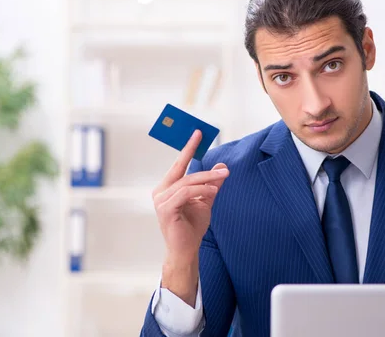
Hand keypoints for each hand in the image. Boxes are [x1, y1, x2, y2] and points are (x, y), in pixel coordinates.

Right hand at [153, 130, 228, 304]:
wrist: (186, 250)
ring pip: (187, 182)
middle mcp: (160, 191)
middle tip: (222, 164)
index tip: (198, 133)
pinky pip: (186, 193)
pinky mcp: (165, 209)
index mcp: (167, 187)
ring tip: (224, 178)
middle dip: (200, 163)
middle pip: (182, 171)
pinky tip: (212, 191)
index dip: (188, 148)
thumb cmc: (192, 226)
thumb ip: (212, 183)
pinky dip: (201, 190)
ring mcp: (160, 200)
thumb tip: (222, 166)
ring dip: (207, 179)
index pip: (178, 164)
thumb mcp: (206, 200)